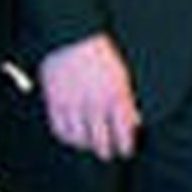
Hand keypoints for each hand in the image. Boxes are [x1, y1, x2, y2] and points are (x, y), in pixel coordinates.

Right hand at [38, 33, 139, 160]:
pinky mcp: (55, 103)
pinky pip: (60, 130)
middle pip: (102, 142)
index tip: (126, 151)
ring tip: (91, 146)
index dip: (125, 147)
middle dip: (107, 151)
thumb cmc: (100, 54)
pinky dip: (67, 138)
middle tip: (109, 154)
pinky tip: (73, 137)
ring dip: (87, 146)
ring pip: (80, 140)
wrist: (72, 37)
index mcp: (117, 96)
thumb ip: (128, 101)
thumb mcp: (122, 75)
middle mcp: (96, 104)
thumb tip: (136, 122)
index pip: (124, 133)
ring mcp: (74, 105)